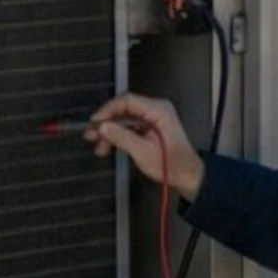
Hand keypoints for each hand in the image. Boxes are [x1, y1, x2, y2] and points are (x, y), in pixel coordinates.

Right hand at [87, 94, 203, 201]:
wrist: (187, 176)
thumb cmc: (169, 164)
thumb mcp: (143, 152)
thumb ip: (122, 137)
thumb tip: (101, 127)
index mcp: (158, 110)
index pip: (127, 101)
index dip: (108, 110)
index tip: (94, 123)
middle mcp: (155, 109)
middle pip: (124, 109)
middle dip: (106, 123)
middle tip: (90, 136)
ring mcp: (152, 119)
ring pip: (124, 120)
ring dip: (110, 132)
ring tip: (98, 147)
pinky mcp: (149, 128)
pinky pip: (129, 127)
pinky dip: (118, 137)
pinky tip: (107, 148)